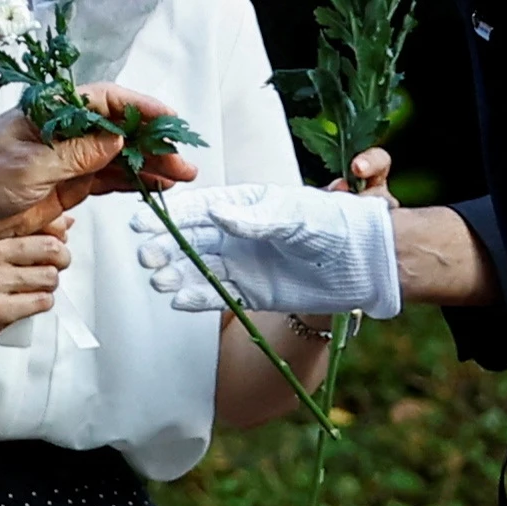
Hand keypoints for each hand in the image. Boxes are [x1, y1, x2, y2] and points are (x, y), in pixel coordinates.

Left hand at [0, 91, 200, 236]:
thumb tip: (117, 139)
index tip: (169, 119)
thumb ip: (74, 155)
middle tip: (183, 160)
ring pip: (119, 157)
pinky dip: (133, 183)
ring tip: (182, 175)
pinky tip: (156, 186)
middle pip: (120, 129)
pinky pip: (108, 180)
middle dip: (154, 142)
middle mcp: (64, 131)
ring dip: (150, 165)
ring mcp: (68, 158)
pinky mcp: (67, 184)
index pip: (104, 100)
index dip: (140, 107)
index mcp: (50, 112)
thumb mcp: (26, 167)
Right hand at [0, 230, 73, 349]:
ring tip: (35, 284)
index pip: (36, 223)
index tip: (57, 239)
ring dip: (50, 284)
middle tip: (55, 263)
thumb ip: (14, 232)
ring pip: (50, 278)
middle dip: (61, 258)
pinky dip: (42, 302)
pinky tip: (28, 300)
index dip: (56, 232)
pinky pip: (41, 303)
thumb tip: (62, 222)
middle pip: (51, 249)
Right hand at [133, 184, 402, 319]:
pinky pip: (218, 295)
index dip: (171, 215)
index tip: (142, 221)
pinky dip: (198, 298)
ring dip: (176, 274)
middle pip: (192, 240)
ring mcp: (243, 264)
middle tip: (147, 255)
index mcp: (247, 205)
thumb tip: (217, 214)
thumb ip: (256, 219)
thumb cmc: (333, 225)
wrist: (364, 263)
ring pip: (199, 269)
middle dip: (166, 247)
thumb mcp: (296, 216)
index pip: (200, 208)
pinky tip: (178, 300)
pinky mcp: (252, 292)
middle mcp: (239, 234)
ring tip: (159, 280)